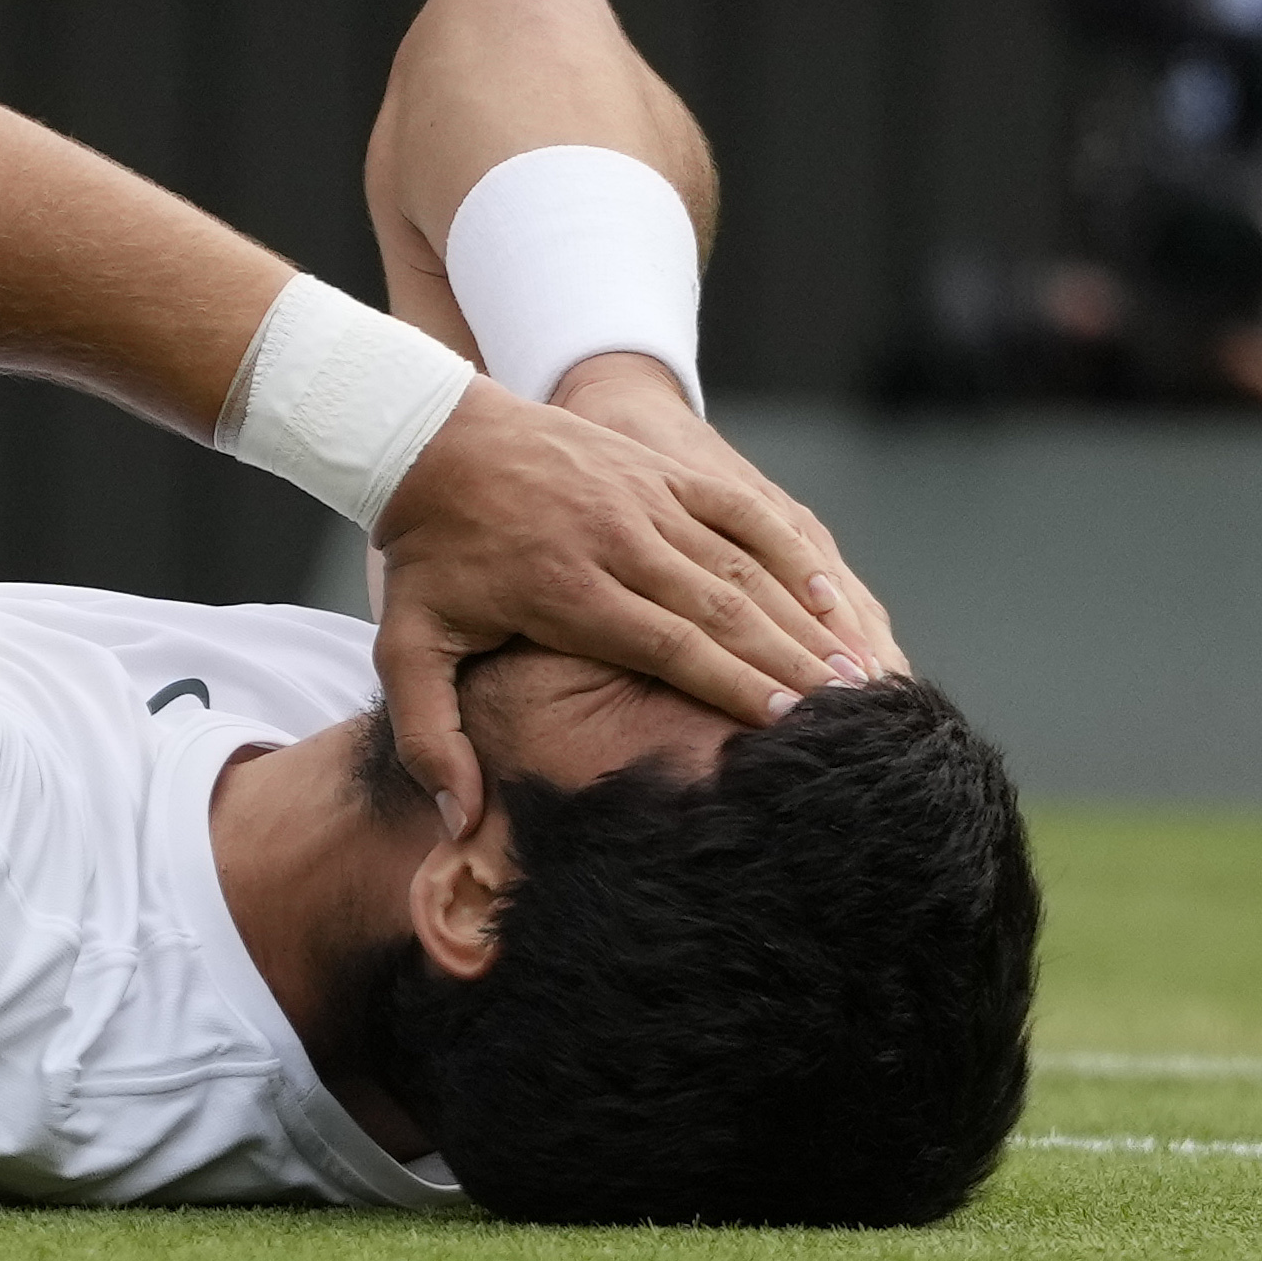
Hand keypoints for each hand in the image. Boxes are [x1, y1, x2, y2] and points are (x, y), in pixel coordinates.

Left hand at [361, 376, 862, 834]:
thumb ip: (431, 738)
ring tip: (854, 672)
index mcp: (565, 590)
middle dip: (789, 665)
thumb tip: (460, 824)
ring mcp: (645, 499)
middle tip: (850, 714)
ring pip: (743, 566)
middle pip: (722, 611)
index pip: (668, 646)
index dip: (732, 686)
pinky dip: (792, 552)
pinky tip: (832, 594)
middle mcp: (616, 541)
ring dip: (803, 619)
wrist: (430, 436)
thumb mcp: (406, 645)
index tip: (786, 725)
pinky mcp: (662, 470)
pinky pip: (742, 511)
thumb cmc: (426, 552)